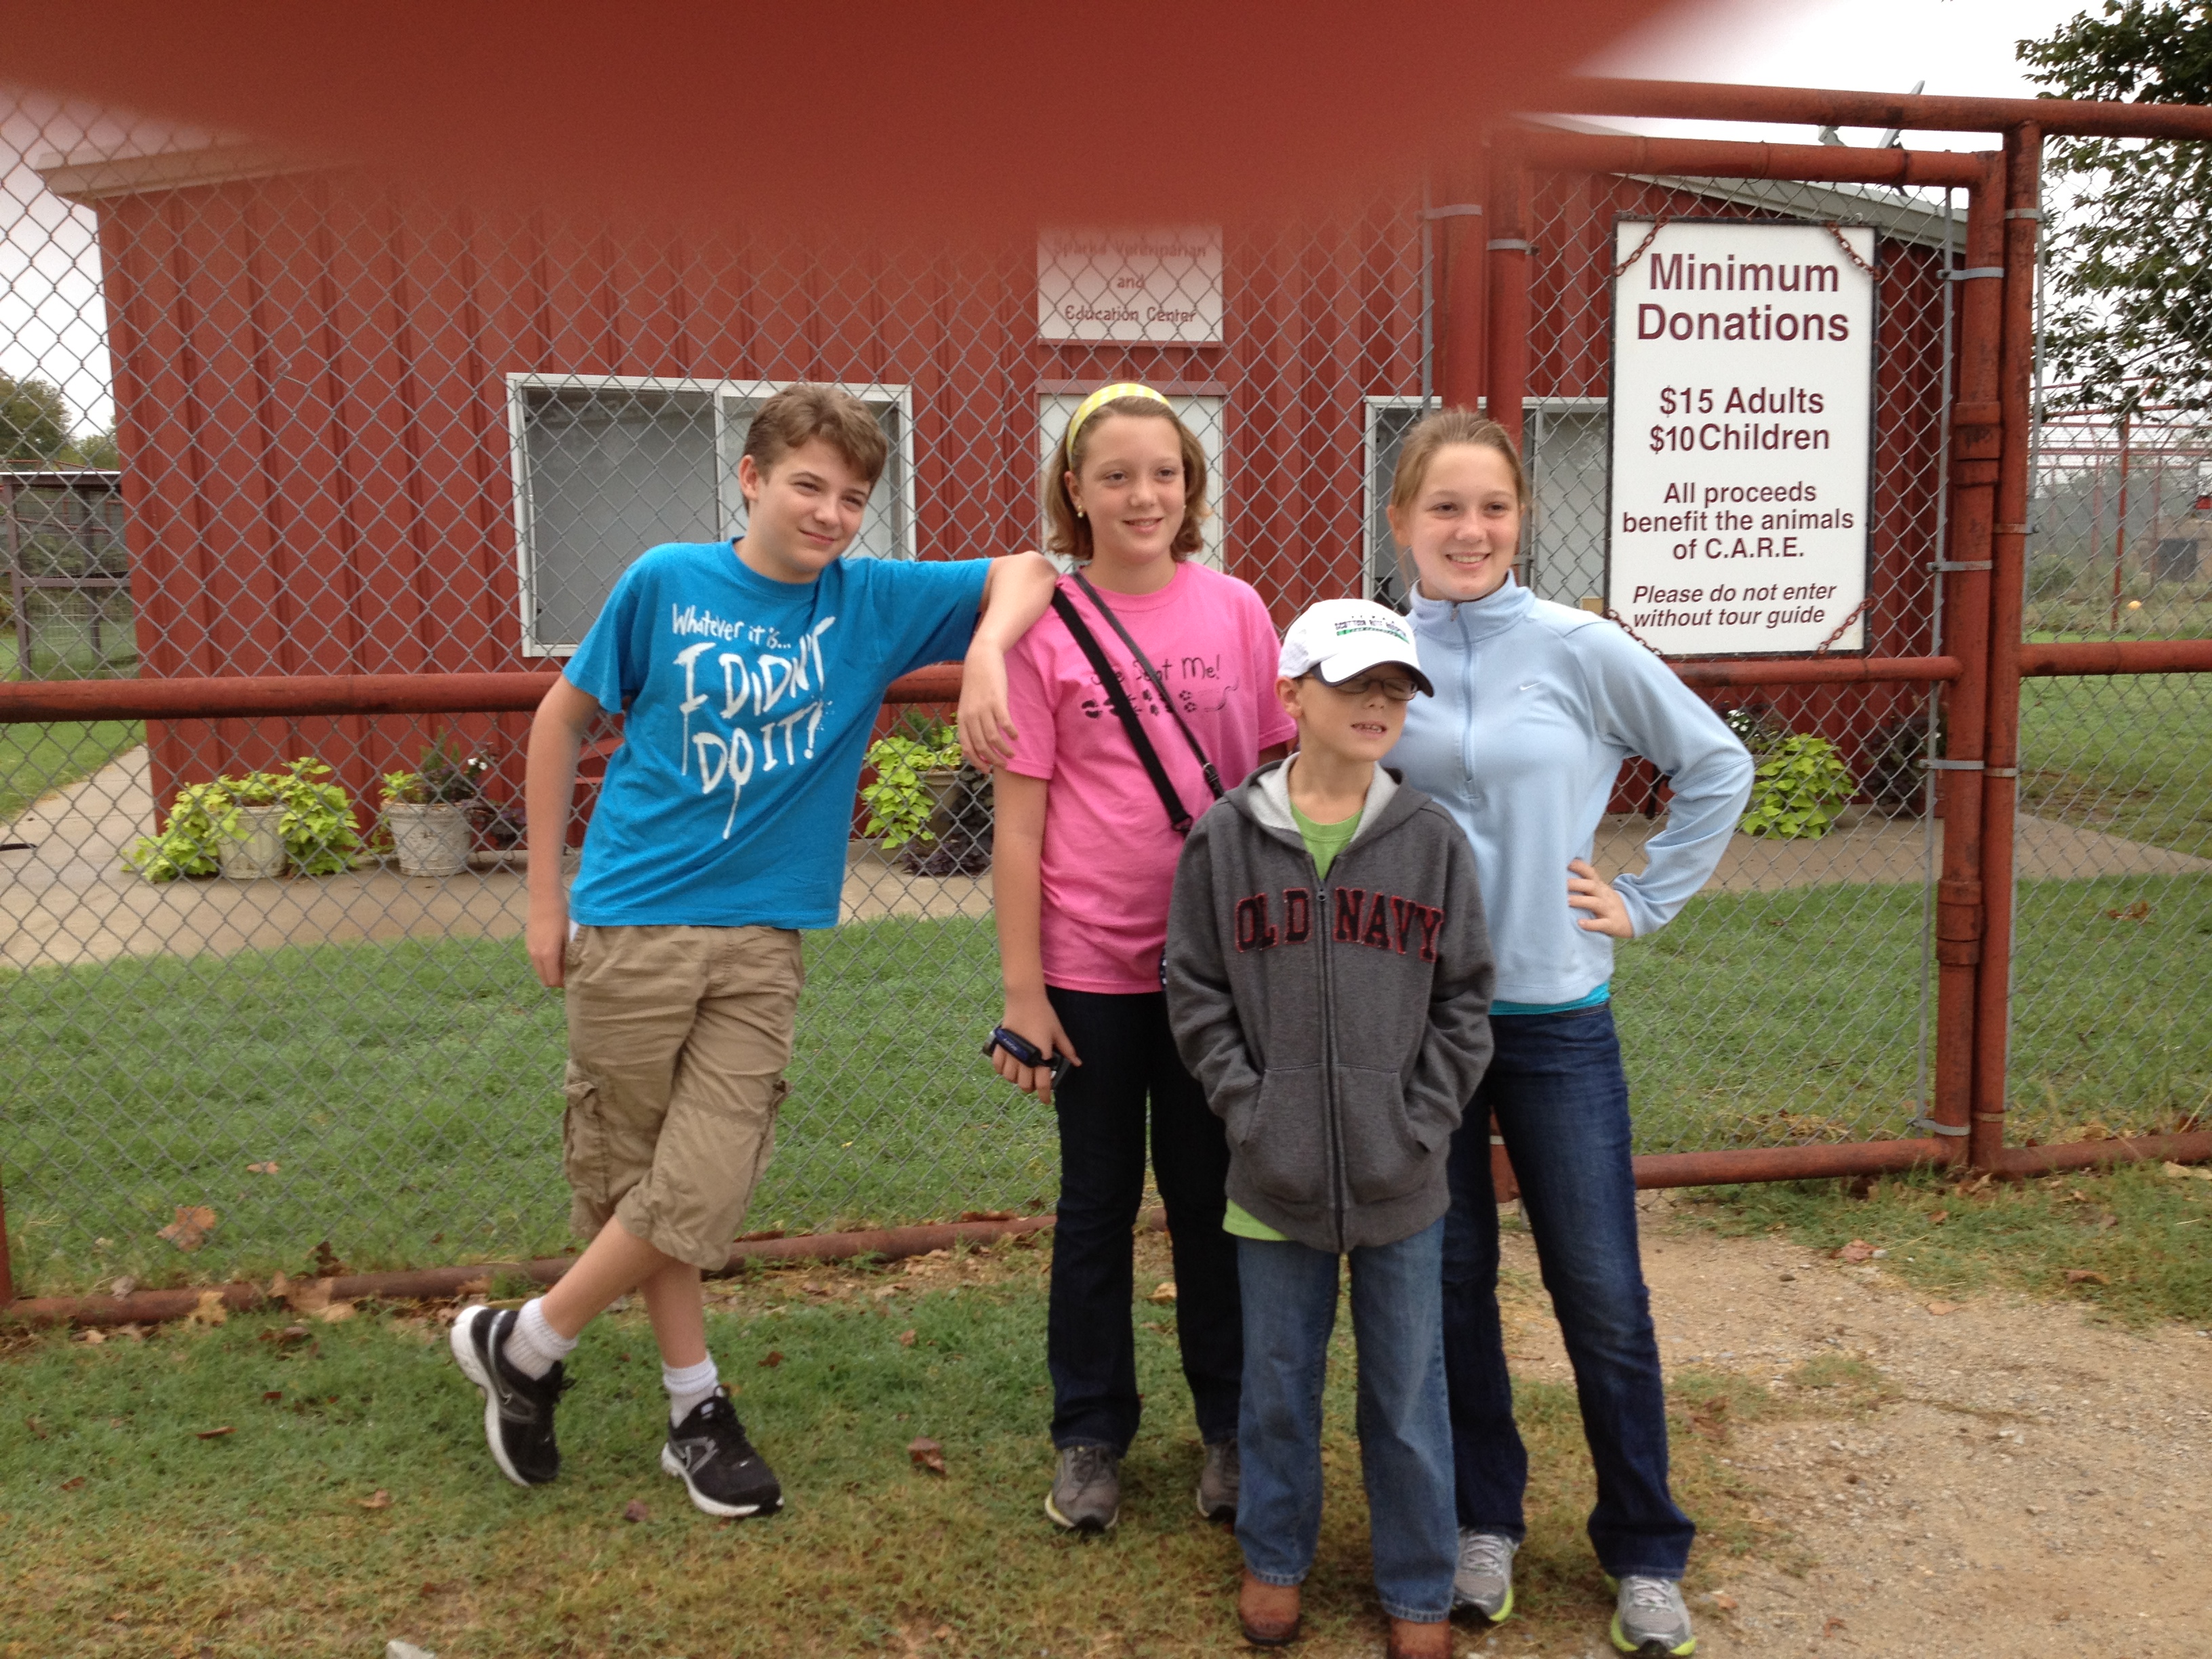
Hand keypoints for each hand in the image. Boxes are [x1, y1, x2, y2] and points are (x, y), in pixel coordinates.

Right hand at [528, 900, 569, 988]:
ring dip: (550, 972)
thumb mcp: (569, 937)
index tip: (575, 979)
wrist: (544, 898)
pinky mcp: (528, 943)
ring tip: (564, 963)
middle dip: (557, 980)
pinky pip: (536, 961)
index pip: (553, 981)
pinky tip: (555, 954)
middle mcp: (535, 955)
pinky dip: (545, 964)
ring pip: (539, 971)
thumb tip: (573, 970)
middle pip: (544, 979)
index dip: (564, 984)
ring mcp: (530, 949)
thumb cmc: (561, 916)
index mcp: (547, 955)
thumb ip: (569, 956)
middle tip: (570, 974)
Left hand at [957, 642, 1017, 771]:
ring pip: (994, 738)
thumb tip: (974, 743)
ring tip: (1012, 755)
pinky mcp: (997, 701)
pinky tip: (1016, 737)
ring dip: (1004, 750)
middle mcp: (971, 716)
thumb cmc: (976, 683)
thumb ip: (969, 722)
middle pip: (982, 746)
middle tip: (1003, 765)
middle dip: (993, 760)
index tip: (986, 771)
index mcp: (962, 718)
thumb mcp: (967, 704)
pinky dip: (1011, 733)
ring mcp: (984, 709)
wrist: (981, 659)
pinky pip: (1005, 724)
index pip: (967, 747)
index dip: (976, 762)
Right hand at [990, 993, 1080, 1106]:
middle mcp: (1025, 1058)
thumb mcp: (1058, 1033)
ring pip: (1010, 1078)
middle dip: (1031, 1088)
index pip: (1043, 1084)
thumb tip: (1078, 1063)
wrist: (1025, 1000)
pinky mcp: (1001, 1046)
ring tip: (1023, 1074)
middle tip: (1036, 1083)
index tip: (1046, 1101)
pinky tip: (1009, 1067)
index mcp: (1041, 1056)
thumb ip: (1067, 1050)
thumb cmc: (1044, 1015)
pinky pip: (998, 1066)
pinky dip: (1002, 1070)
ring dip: (1017, 1080)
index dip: (1044, 1096)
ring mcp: (1011, 1053)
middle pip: (1025, 1085)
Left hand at [1567, 858, 1633, 937]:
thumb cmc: (1608, 904)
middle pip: (1591, 886)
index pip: (1591, 873)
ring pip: (1595, 903)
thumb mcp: (1600, 892)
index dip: (1580, 867)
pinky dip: (1591, 924)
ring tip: (1566, 901)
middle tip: (1561, 883)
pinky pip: (1601, 924)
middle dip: (1576, 884)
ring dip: (1580, 901)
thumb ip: (1585, 884)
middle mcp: (1604, 896)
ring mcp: (1608, 909)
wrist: (1633, 919)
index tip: (1567, 863)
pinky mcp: (1611, 924)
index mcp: (1600, 887)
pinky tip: (1580, 923)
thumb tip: (1562, 876)